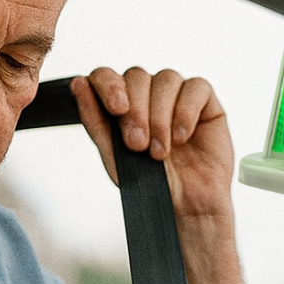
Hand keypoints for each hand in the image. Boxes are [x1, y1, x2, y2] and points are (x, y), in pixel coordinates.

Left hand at [71, 67, 235, 221]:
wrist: (185, 207)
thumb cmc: (149, 184)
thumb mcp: (113, 156)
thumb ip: (94, 119)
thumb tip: (78, 83)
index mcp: (122, 103)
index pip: (107, 75)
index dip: (109, 84)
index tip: (116, 109)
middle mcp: (148, 94)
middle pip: (137, 76)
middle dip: (136, 111)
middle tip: (138, 145)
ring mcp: (177, 95)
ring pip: (166, 79)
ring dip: (160, 116)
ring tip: (160, 152)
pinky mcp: (206, 102)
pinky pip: (196, 87)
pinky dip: (186, 112)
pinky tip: (182, 138)